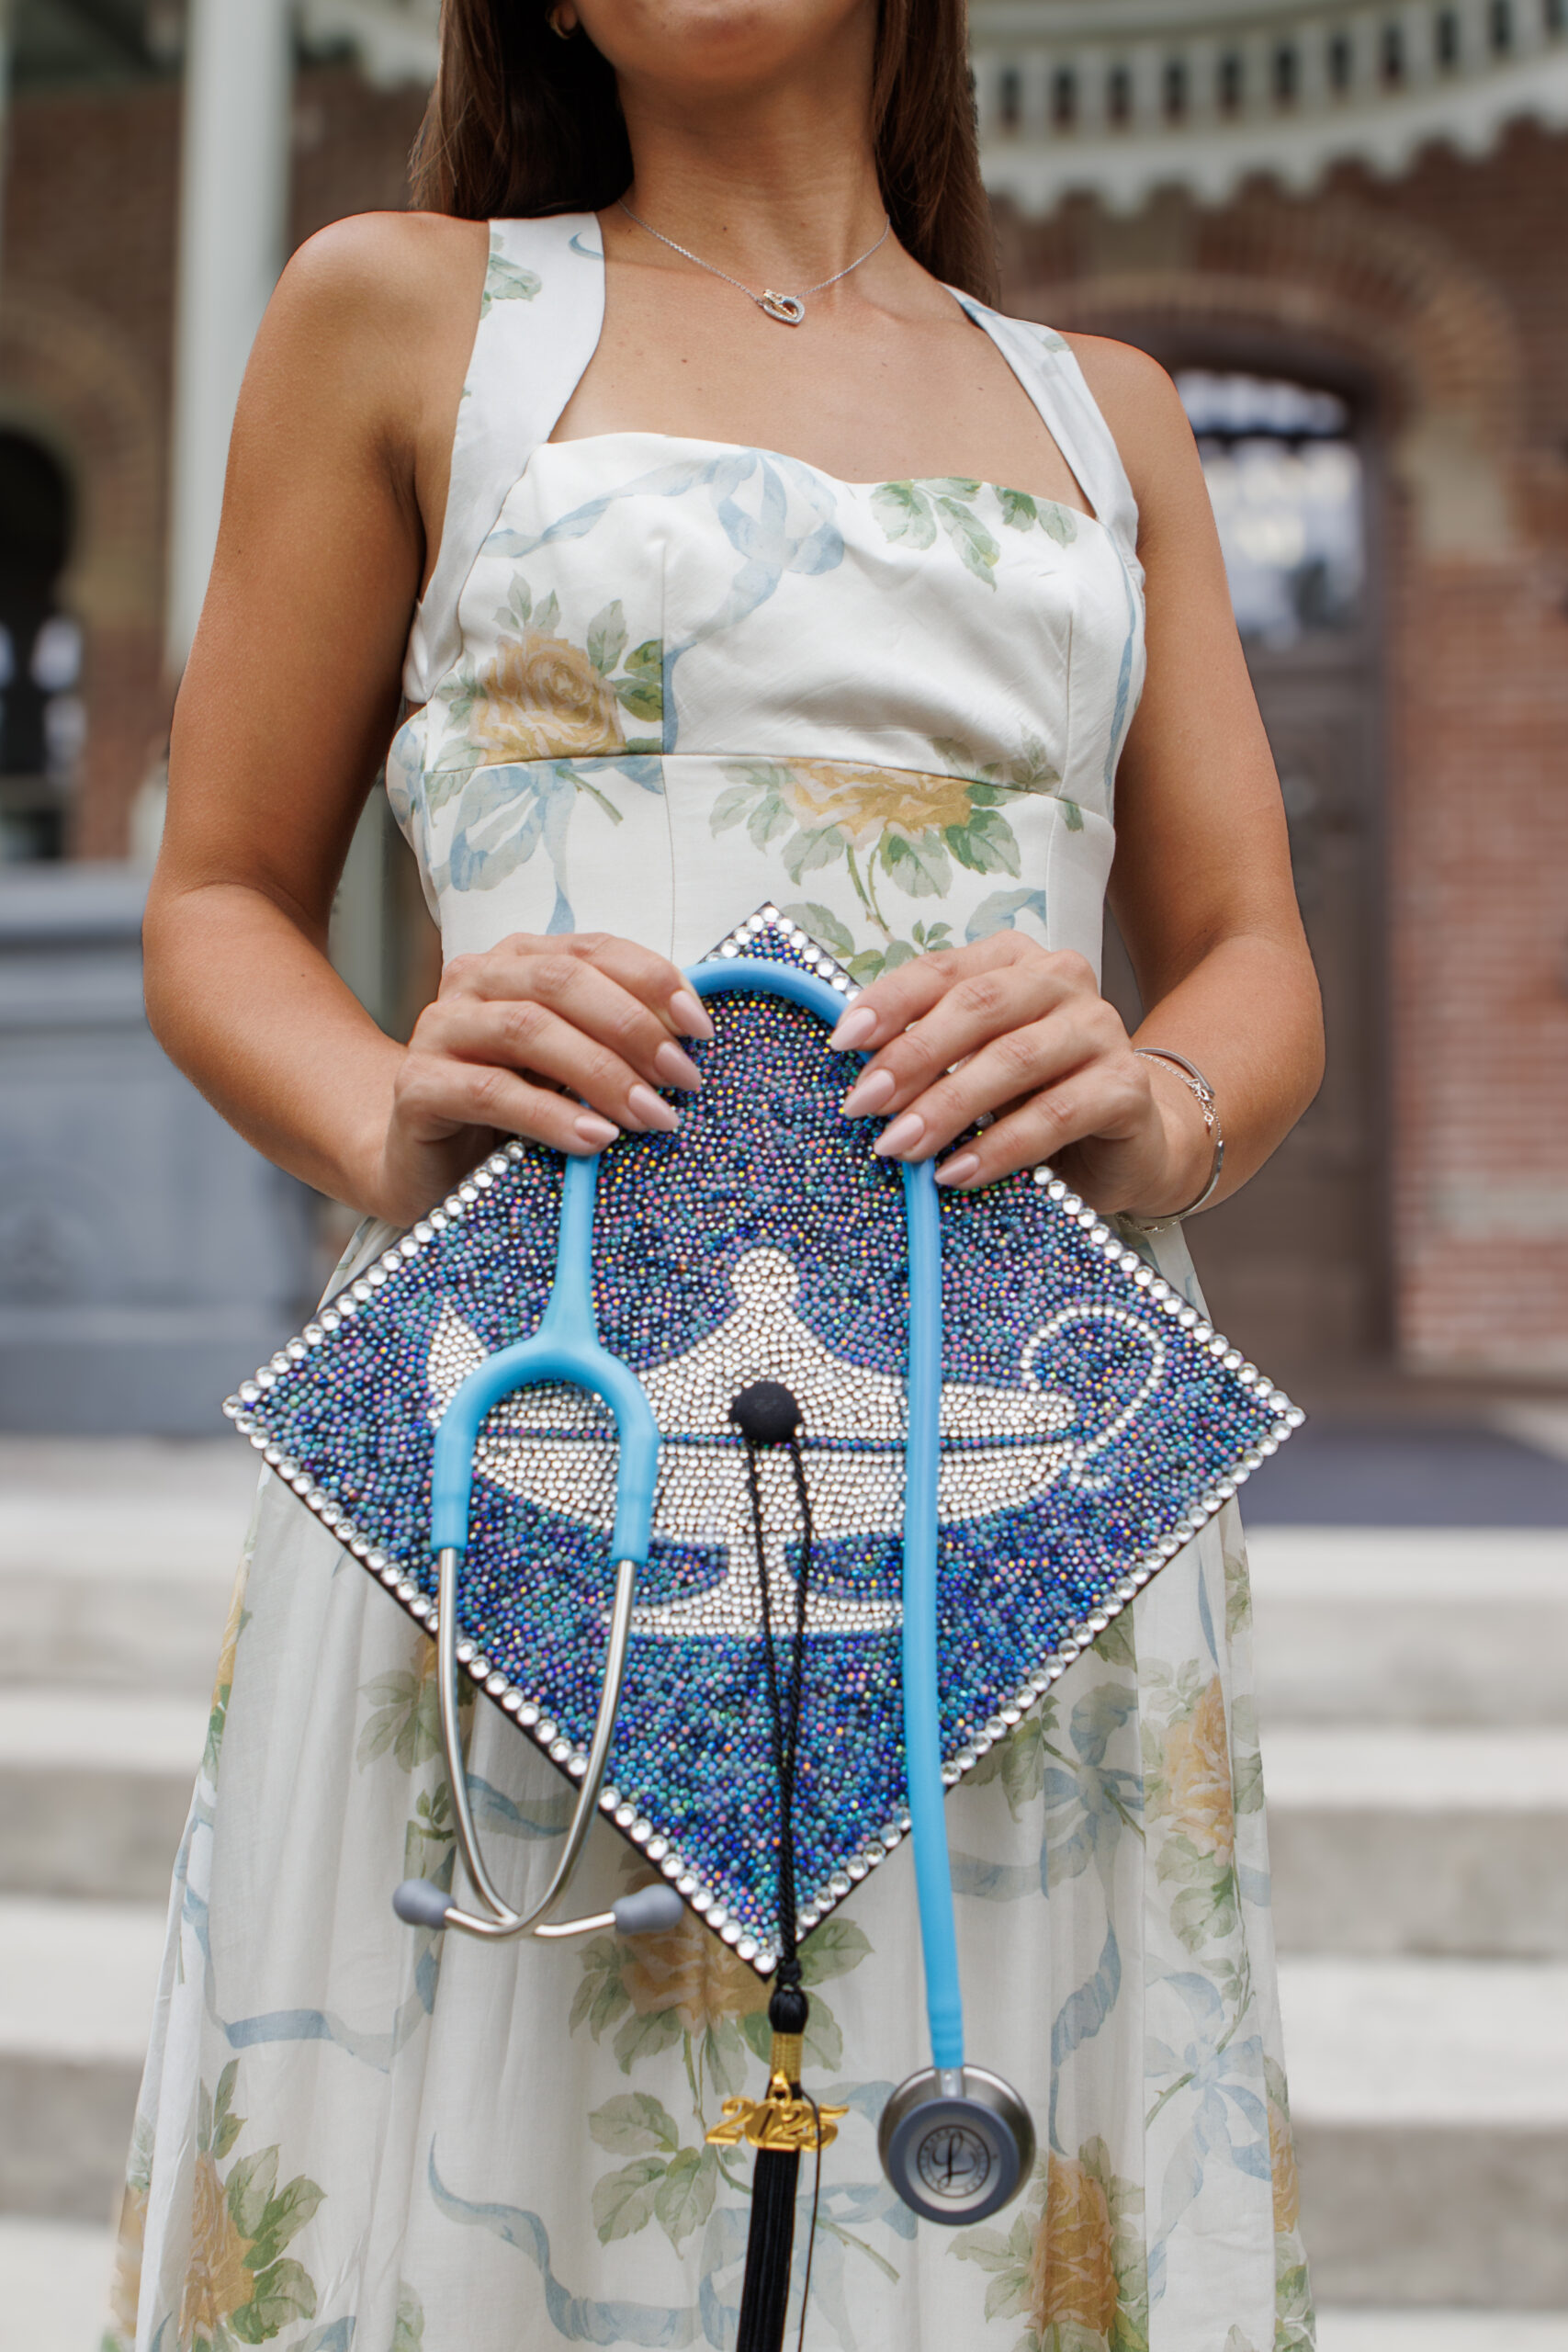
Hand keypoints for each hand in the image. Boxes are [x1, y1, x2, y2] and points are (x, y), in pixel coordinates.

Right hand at [374, 931, 712, 1224]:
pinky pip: (491, 1092)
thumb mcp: (569, 1066)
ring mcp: (440, 1029)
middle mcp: (474, 980)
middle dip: (634, 1029)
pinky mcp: (417, 1086)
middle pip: (563, 983)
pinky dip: (550, 1115)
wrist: (424, 1163)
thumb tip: (691, 1039)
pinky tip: (594, 1139)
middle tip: (683, 1080)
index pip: (594, 950)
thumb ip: (613, 1039)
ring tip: (650, 1115)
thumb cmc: (512, 1110)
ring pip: (529, 1030)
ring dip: (601, 1073)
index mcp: (519, 960)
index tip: (700, 1029)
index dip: (653, 981)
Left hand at [828, 935, 1212, 1215]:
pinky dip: (1000, 1147)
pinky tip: (959, 1173)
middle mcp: (1061, 981)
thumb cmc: (1036, 1096)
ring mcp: (1100, 1029)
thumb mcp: (975, 1065)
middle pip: (977, 1008)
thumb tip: (856, 1074)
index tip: (843, 1042)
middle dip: (912, 1057)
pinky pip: (1056, 1115)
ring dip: (948, 1107)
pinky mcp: (1126, 1086)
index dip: (889, 1003)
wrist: (1129, 1141)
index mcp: (1014, 961)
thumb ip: (929, 1054)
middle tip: (864, 1105)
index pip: (941, 970)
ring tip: (900, 1147)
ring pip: (1014, 1059)